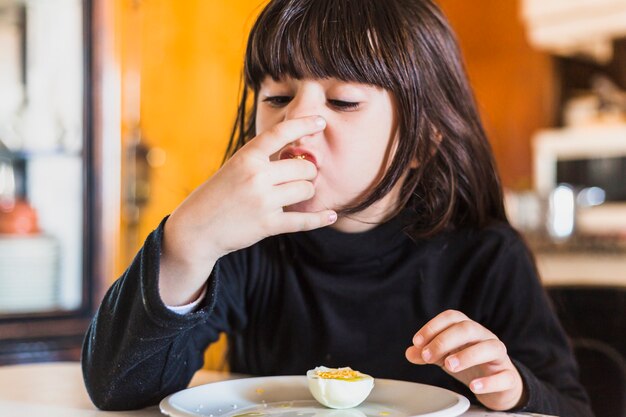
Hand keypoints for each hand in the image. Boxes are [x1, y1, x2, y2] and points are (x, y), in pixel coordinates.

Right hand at [159, 115, 336, 304]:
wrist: (196, 228)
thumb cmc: (218, 194)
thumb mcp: (235, 167)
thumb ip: (263, 160)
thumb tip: (300, 155)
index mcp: (247, 157)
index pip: (281, 133)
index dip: (304, 124)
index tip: (321, 121)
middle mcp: (256, 176)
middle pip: (304, 167)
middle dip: (307, 172)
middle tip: (299, 178)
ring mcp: (262, 201)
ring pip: (306, 190)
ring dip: (305, 193)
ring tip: (293, 196)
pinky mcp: (267, 224)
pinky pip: (303, 220)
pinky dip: (319, 218)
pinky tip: (331, 215)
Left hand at [405, 310, 525, 410]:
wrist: (498, 386)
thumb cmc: (470, 365)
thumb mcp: (445, 357)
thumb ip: (428, 354)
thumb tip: (410, 353)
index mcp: (468, 329)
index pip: (452, 317)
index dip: (433, 326)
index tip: (417, 342)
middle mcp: (484, 337)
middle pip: (468, 328)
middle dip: (445, 340)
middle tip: (428, 356)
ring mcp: (499, 356)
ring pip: (490, 347)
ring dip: (467, 355)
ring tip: (449, 366)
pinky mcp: (509, 376)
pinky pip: (504, 376)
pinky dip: (489, 381)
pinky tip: (474, 386)